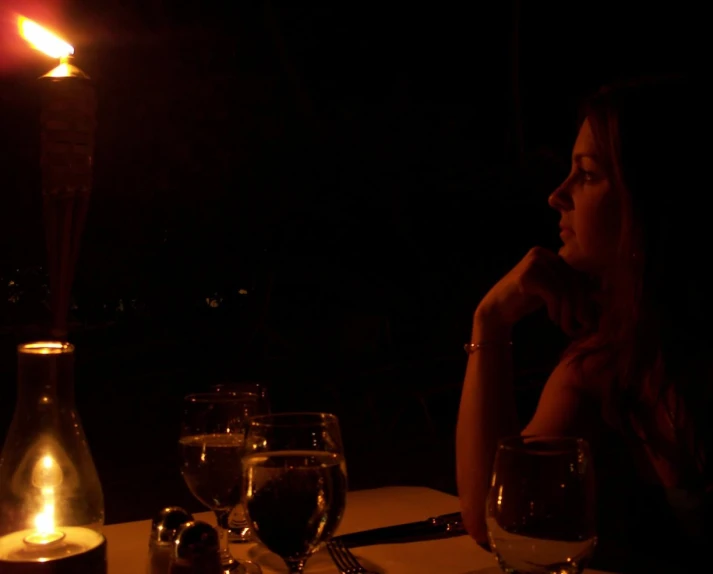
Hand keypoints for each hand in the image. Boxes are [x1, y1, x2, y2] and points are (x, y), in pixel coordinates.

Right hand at [475, 247, 595, 336]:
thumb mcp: (551, 290)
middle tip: (582, 325)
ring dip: (568, 312)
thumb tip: (601, 293)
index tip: (587, 317)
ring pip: (565, 289)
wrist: (496, 310)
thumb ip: (568, 286)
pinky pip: (554, 294)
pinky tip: (552, 320)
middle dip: (579, 305)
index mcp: (548, 254)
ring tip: (565, 326)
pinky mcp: (528, 275)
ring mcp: (533, 262)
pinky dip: (556, 310)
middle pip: (572, 280)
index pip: (575, 273)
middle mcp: (541, 253)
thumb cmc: (524, 301)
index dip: (585, 295)